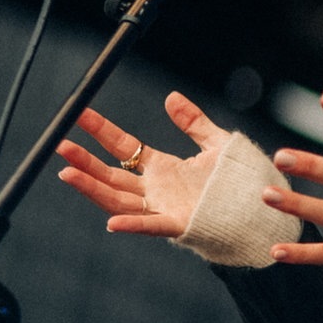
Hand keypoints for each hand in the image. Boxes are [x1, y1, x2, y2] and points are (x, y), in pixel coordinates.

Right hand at [55, 91, 232, 236]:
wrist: (262, 210)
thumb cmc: (240, 182)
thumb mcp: (217, 144)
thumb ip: (194, 123)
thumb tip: (171, 97)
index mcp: (163, 169)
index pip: (122, 147)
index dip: (100, 131)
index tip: (78, 114)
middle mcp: (157, 190)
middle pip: (111, 176)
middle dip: (85, 161)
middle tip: (60, 145)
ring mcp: (165, 208)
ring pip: (119, 200)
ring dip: (93, 189)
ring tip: (67, 174)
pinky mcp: (181, 225)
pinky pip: (152, 225)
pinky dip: (132, 224)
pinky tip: (111, 223)